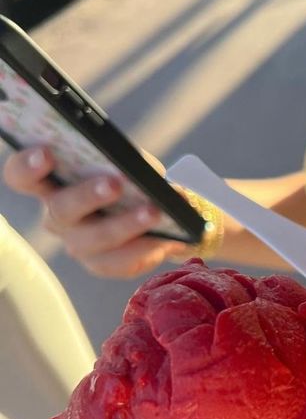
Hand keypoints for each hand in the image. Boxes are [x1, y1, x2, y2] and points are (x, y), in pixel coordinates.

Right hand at [3, 146, 185, 276]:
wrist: (154, 213)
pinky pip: (122, 262)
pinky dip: (149, 247)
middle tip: (116, 183)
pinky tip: (171, 238)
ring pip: (96, 239)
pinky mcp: (103, 265)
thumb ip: (128, 162)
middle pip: (62, 209)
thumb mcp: (129, 163)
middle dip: (89, 195)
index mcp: (50, 184)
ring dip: (127, 225)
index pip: (22, 176)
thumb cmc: (130, 180)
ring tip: (156, 212)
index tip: (46, 153)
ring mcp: (79, 244)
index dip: (28, 166)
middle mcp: (58, 217)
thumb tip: (144, 174)